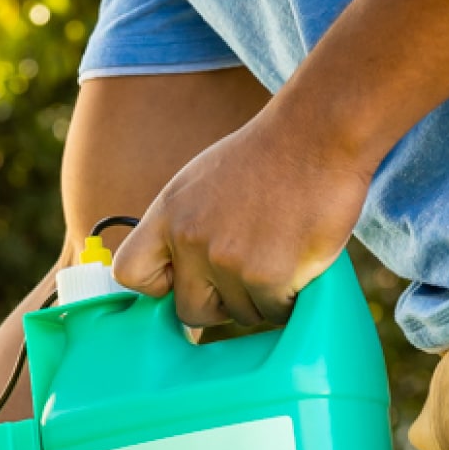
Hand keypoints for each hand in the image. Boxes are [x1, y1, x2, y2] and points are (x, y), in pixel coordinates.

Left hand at [111, 104, 370, 328]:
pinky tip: (300, 259)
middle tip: (248, 274)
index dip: (159, 287)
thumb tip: (179, 276)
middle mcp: (190, 239)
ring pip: (241, 315)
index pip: (131, 273)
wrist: (318, 134)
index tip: (182, 281)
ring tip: (281, 251)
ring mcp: (228, 261)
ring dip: (263, 298)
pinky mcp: (267, 277)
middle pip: (191, 312)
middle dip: (220, 306)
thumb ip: (184, 226)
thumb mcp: (202, 182)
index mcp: (169, 213)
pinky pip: (275, 314)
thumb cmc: (268, 157)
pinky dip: (291, 298)